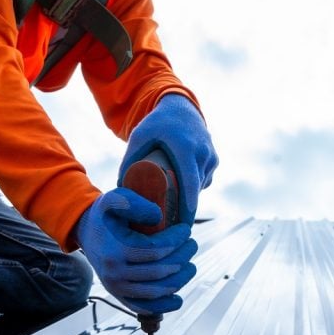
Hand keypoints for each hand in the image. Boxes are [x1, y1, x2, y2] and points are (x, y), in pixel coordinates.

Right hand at [74, 188, 197, 313]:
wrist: (87, 232)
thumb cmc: (106, 214)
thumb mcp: (114, 199)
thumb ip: (133, 203)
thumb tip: (158, 217)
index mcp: (115, 250)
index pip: (155, 250)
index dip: (176, 241)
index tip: (186, 230)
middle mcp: (114, 273)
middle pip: (159, 271)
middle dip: (182, 258)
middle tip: (192, 245)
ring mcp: (116, 288)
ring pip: (156, 291)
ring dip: (180, 279)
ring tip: (190, 265)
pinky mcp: (119, 296)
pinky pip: (143, 307)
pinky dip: (163, 307)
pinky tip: (178, 300)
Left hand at [118, 94, 218, 225]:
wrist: (180, 108)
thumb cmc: (156, 124)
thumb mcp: (138, 137)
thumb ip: (128, 160)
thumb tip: (119, 189)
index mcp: (185, 148)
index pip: (189, 184)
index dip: (187, 208)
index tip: (181, 226)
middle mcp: (202, 153)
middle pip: (195, 190)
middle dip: (185, 210)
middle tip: (170, 226)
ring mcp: (211, 156)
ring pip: (200, 186)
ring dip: (189, 199)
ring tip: (173, 212)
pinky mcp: (214, 159)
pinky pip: (205, 180)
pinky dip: (195, 189)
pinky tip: (184, 197)